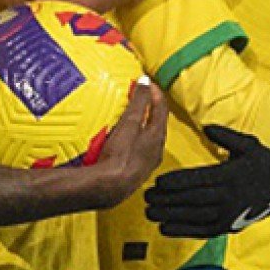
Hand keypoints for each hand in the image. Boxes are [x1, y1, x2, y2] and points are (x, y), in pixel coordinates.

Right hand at [86, 79, 167, 203]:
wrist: (108, 187)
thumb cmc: (120, 155)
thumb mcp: (130, 123)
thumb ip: (138, 101)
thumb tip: (144, 81)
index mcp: (157, 137)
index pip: (162, 109)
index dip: (155, 93)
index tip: (147, 83)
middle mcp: (155, 151)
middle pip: (156, 125)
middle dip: (149, 110)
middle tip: (140, 98)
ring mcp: (144, 164)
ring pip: (146, 140)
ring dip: (139, 127)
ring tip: (128, 118)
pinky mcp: (132, 174)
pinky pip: (135, 152)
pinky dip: (130, 142)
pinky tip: (116, 143)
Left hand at [143, 126, 269, 238]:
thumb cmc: (262, 161)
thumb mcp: (247, 144)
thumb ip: (225, 137)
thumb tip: (207, 127)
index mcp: (232, 175)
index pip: (199, 180)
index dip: (177, 182)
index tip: (158, 182)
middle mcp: (230, 197)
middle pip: (192, 200)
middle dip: (167, 200)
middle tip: (146, 198)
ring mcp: (229, 214)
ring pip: (195, 217)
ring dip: (170, 216)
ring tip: (150, 213)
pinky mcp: (229, 226)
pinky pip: (202, 230)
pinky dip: (183, 231)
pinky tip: (165, 229)